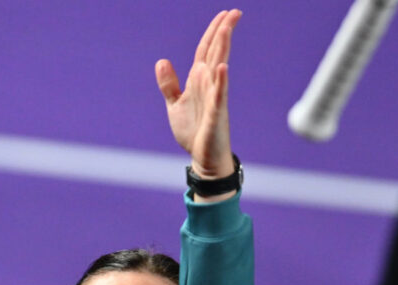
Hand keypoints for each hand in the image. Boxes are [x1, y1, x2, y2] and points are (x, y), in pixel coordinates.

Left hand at [156, 10, 241, 179]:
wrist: (203, 157)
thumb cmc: (193, 131)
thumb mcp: (174, 104)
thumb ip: (168, 84)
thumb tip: (162, 60)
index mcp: (198, 80)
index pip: (206, 49)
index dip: (213, 31)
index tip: (225, 14)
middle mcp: (208, 85)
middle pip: (215, 52)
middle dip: (223, 31)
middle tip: (235, 11)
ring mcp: (214, 98)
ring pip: (218, 68)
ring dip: (223, 48)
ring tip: (228, 28)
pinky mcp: (215, 114)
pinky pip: (218, 95)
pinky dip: (220, 81)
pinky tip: (222, 67)